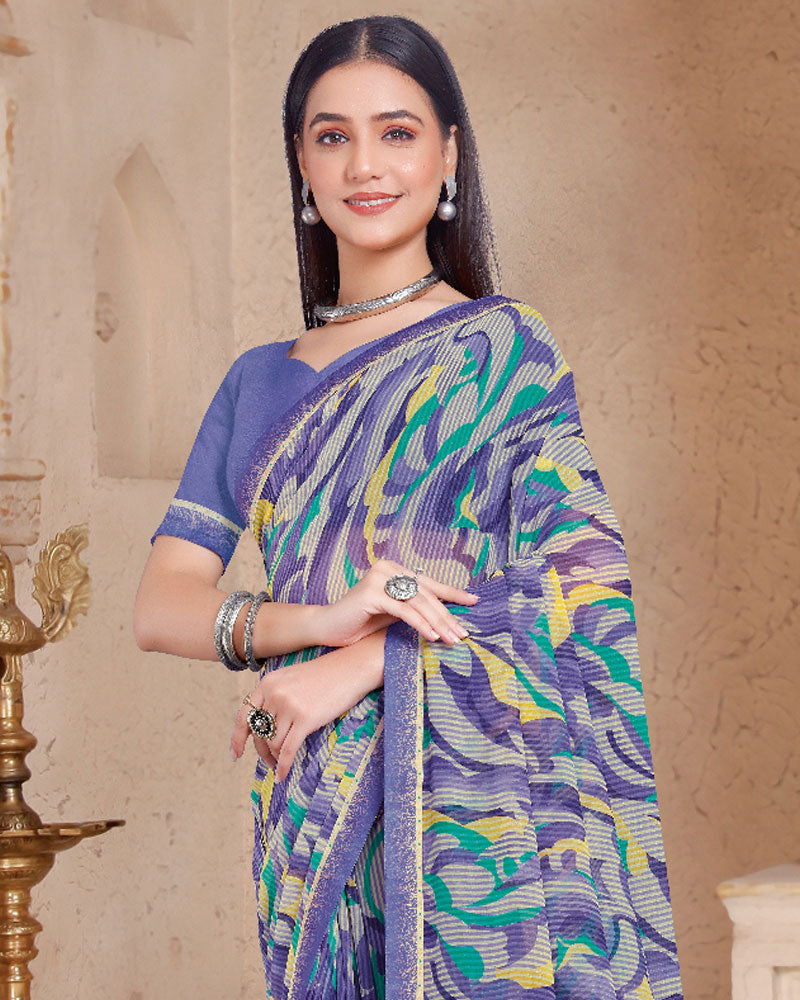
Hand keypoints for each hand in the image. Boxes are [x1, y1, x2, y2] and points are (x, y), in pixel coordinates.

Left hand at [231, 628, 386, 779]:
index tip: (236, 753)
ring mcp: (289, 706)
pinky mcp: (306, 718)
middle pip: (258, 732)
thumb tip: (265, 724)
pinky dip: (284, 765)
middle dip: (261, 751)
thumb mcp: (292, 677)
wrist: (351, 667)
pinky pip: (288, 749)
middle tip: (267, 761)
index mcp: (268, 683)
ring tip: (280, 764)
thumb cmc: (326, 674)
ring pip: (273, 743)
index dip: (237, 738)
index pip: (244, 715)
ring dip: (275, 758)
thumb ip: (275, 695)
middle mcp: (274, 694)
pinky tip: (283, 775)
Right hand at [312, 559, 477, 647]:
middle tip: (463, 633)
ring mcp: (378, 578)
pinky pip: (403, 611)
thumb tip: (448, 617)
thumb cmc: (360, 623)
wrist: (327, 627)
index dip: (452, 593)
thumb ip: (414, 608)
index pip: (429, 583)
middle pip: (426, 594)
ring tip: (452, 639)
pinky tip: (432, 636)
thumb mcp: (393, 613)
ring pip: (418, 602)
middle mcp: (387, 568)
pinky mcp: (371, 593)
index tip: (474, 602)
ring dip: (438, 622)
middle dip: (447, 615)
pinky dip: (420, 624)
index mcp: (394, 569)